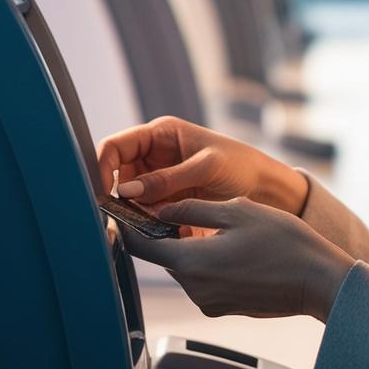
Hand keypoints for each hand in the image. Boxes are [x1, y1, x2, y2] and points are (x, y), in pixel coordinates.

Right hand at [96, 116, 307, 214]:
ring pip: (126, 199)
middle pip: (115, 175)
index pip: (116, 146)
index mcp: (160, 135)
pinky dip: (143, 225)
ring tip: (141, 226)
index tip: (100, 192)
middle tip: (118, 217)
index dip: (101, 166)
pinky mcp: (165, 205)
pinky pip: (143, 215)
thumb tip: (125, 191)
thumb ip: (167, 179)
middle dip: (114, 196)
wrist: (268, 191)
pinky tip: (153, 233)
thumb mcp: (206, 167)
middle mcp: (154, 157)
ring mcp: (158, 182)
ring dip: (129, 213)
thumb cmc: (242, 167)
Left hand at [119, 197, 354, 321]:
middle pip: (165, 256)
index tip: (121, 208)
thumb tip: (162, 208)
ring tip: (224, 226)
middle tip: (184, 205)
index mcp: (191, 262)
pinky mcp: (224, 308)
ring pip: (186, 266)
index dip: (128, 223)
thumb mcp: (237, 210)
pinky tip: (237, 248)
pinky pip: (205, 280)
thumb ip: (193, 208)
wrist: (319, 280)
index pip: (140, 245)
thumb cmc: (284, 242)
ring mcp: (209, 302)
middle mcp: (194, 289)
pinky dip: (210, 261)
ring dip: (193, 246)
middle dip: (169, 232)